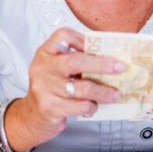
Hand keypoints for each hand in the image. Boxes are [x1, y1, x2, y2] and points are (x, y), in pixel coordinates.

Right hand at [12, 28, 123, 151]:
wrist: (32, 116)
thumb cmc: (51, 89)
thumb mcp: (56, 70)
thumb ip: (75, 61)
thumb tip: (110, 60)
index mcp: (45, 53)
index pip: (63, 36)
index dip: (83, 39)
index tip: (99, 47)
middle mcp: (42, 68)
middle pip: (75, 61)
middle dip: (101, 64)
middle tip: (121, 68)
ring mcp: (44, 88)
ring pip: (81, 88)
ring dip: (103, 92)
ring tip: (115, 94)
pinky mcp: (50, 107)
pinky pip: (79, 106)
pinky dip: (91, 106)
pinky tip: (94, 106)